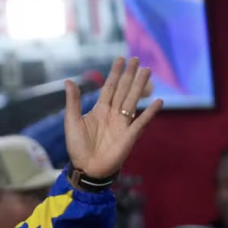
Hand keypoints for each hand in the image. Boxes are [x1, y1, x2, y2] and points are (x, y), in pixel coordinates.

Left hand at [64, 57, 162, 178]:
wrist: (86, 168)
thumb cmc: (77, 146)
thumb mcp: (72, 121)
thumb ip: (73, 101)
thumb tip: (68, 81)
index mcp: (100, 110)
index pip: (109, 87)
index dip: (115, 74)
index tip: (121, 59)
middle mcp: (113, 114)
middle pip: (123, 90)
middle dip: (130, 75)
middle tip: (137, 59)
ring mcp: (122, 124)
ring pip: (133, 100)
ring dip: (140, 86)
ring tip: (147, 71)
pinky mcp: (129, 136)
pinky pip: (142, 122)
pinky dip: (150, 112)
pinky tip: (159, 101)